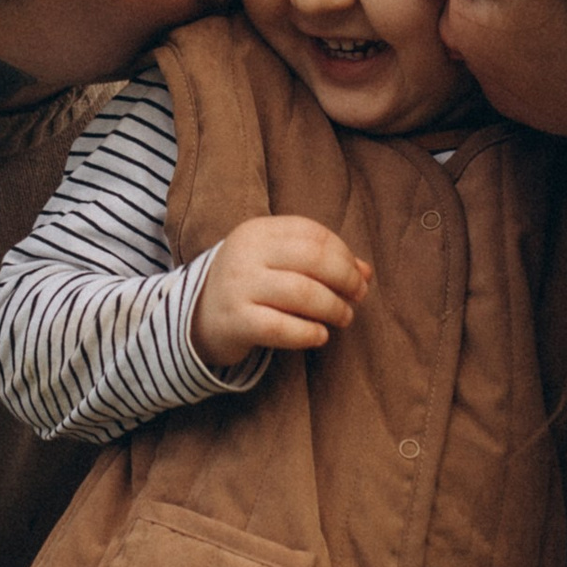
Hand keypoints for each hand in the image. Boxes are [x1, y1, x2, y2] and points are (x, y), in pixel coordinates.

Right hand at [191, 217, 371, 369]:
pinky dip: (309, 333)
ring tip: (343, 318)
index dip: (344, 256)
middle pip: (313, 259)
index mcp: (258, 230)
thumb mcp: (279, 263)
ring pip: (302, 293)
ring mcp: (237, 286)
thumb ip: (321, 262)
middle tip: (357, 297)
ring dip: (333, 308)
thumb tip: (366, 272)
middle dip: (345, 279)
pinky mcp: (235, 321)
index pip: (313, 234)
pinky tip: (320, 336)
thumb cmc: (251, 286)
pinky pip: (282, 328)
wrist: (199, 317)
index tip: (359, 277)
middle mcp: (245, 253)